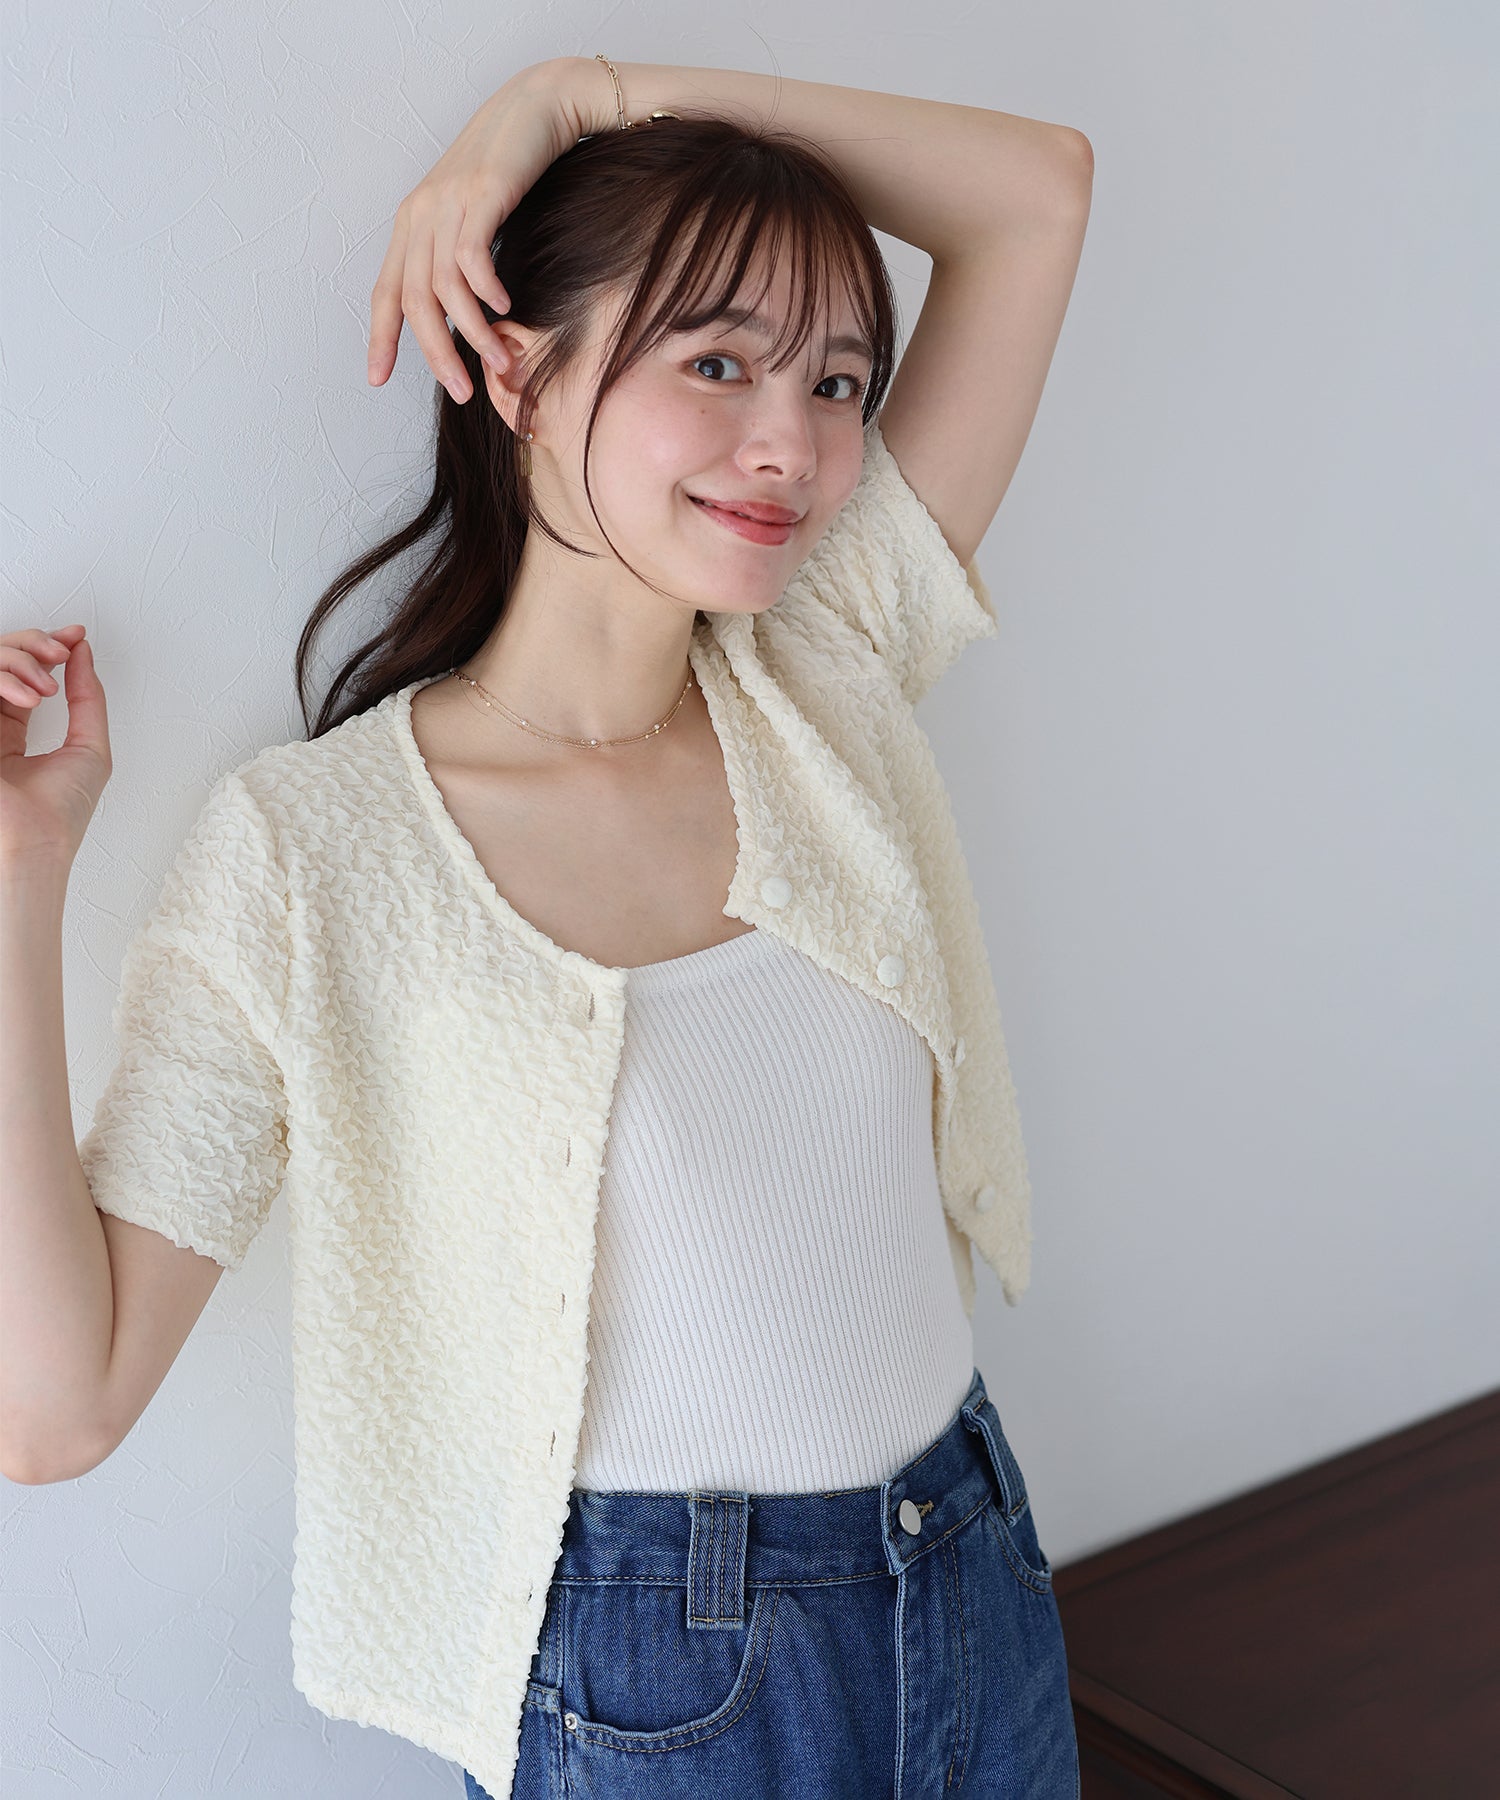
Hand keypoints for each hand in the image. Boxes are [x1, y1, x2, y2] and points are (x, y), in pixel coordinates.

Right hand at [0, 625, 111, 878]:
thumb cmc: (61, 812)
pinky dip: (4, 678)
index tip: (75, 636)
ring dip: (20, 660)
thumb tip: (83, 652)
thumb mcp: (90, 746)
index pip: (22, 671)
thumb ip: (87, 697)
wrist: (35, 842)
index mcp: (14, 728)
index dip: (46, 645)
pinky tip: (31, 698)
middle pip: (1, 658)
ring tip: (46, 687)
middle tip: (60, 653)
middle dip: (33, 644)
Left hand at [366, 57, 598, 404]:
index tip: (376, 379)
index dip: (380, 338)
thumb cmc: (511, 168)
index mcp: (412, 224)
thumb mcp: (473, 216)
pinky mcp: (480, 194)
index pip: (387, 292)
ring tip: (500, 362)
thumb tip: (464, 312)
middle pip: (415, 301)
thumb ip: (458, 258)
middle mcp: (421, 214)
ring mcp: (447, 203)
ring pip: (444, 287)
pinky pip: (471, 257)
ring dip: (473, 333)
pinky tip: (506, 307)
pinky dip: (486, 290)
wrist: (536, 107)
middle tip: (462, 391)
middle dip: (437, 354)